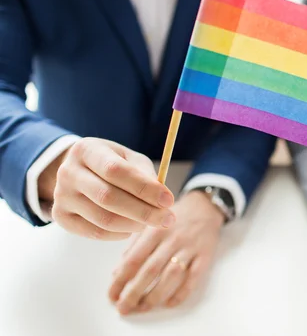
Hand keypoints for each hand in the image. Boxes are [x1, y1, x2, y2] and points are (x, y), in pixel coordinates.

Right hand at [44, 138, 174, 240]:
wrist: (79, 172)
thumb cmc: (112, 164)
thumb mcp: (130, 159)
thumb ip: (145, 174)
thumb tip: (162, 200)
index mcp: (86, 150)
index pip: (116, 171)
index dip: (144, 188)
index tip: (169, 200)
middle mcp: (68, 172)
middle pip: (108, 198)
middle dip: (144, 211)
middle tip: (168, 218)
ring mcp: (61, 196)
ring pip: (103, 219)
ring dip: (134, 225)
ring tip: (152, 222)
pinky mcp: (61, 217)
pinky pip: (95, 233)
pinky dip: (120, 234)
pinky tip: (132, 227)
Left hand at [108, 190, 224, 314]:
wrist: (204, 207)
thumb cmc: (172, 218)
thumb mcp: (150, 225)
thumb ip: (133, 246)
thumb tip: (117, 273)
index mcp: (154, 230)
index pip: (133, 259)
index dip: (120, 280)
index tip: (111, 296)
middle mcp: (172, 239)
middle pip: (150, 270)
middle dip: (134, 292)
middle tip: (123, 308)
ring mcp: (189, 248)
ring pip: (171, 276)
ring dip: (155, 295)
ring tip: (143, 308)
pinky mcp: (205, 255)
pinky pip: (194, 278)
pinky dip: (182, 293)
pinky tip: (169, 303)